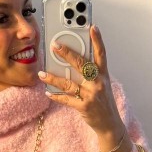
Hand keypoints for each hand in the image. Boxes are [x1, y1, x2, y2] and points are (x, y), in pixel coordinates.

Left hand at [38, 26, 128, 151]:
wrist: (110, 125)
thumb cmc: (103, 103)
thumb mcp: (102, 85)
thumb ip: (91, 73)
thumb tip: (73, 61)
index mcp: (103, 75)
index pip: (101, 54)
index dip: (97, 40)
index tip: (92, 26)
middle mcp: (98, 83)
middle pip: (82, 65)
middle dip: (67, 54)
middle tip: (55, 45)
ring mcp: (91, 95)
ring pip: (69, 83)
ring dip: (53, 78)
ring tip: (42, 74)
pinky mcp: (84, 107)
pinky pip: (67, 99)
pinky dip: (56, 96)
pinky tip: (47, 92)